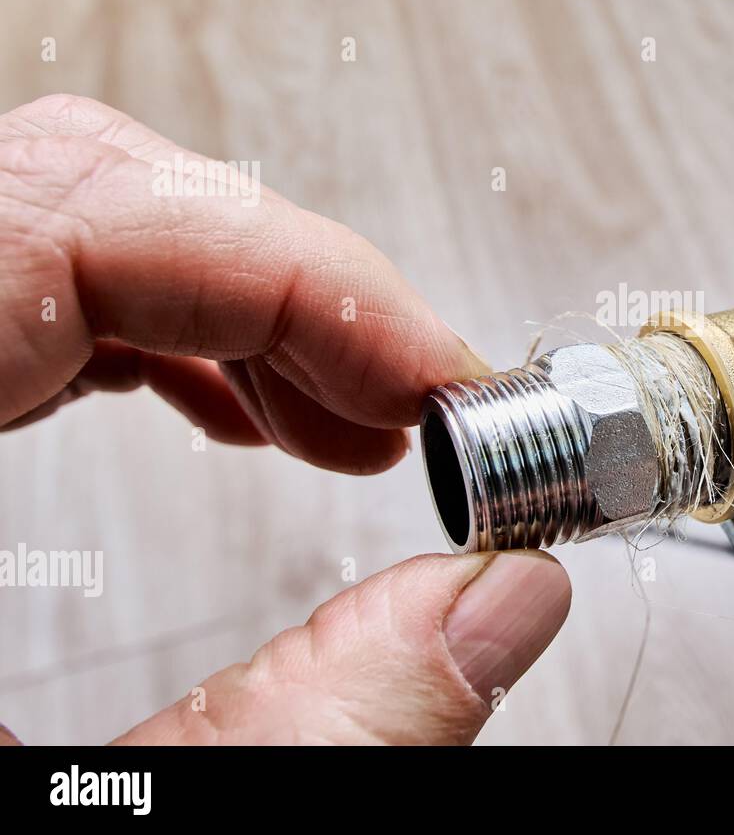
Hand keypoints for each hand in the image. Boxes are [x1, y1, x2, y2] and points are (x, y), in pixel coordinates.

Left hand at [0, 95, 569, 743]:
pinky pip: (23, 291)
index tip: (437, 378)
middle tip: (419, 409)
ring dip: (240, 311)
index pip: (80, 216)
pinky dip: (163, 337)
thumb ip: (312, 728)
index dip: (304, 277)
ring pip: (56, 224)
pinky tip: (240, 414)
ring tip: (353, 423)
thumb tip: (499, 605)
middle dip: (292, 291)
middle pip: (74, 192)